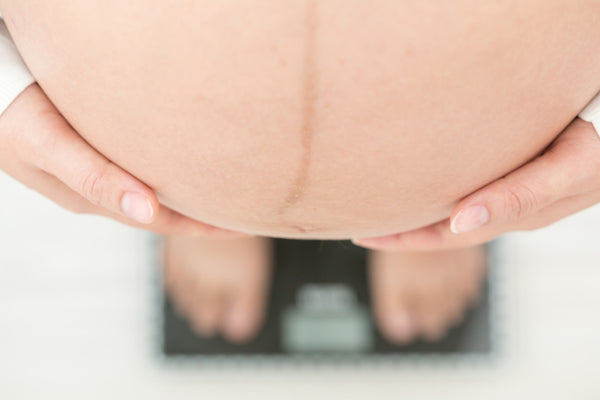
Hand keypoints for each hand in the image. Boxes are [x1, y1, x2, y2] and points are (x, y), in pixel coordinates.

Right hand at [0, 83, 246, 236]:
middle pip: (161, 209)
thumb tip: (148, 210)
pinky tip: (188, 163)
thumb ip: (94, 178)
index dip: (199, 227)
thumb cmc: (9, 110)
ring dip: (189, 193)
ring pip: (154, 189)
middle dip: (201, 215)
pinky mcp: (96, 149)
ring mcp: (97, 171)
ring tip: (226, 191)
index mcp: (90, 197)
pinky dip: (172, 171)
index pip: (158, 221)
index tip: (239, 228)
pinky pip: (142, 167)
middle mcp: (98, 189)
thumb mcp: (48, 145)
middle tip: (246, 211)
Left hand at [353, 117, 599, 250]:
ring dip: (412, 217)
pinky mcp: (505, 185)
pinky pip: (462, 198)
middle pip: (440, 231)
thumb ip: (516, 197)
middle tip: (357, 224)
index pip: (445, 237)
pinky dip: (433, 199)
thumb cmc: (596, 154)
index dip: (403, 240)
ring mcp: (504, 201)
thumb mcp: (566, 169)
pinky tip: (418, 191)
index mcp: (512, 216)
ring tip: (378, 211)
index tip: (365, 236)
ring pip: (448, 216)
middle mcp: (503, 212)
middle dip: (399, 233)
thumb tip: (459, 221)